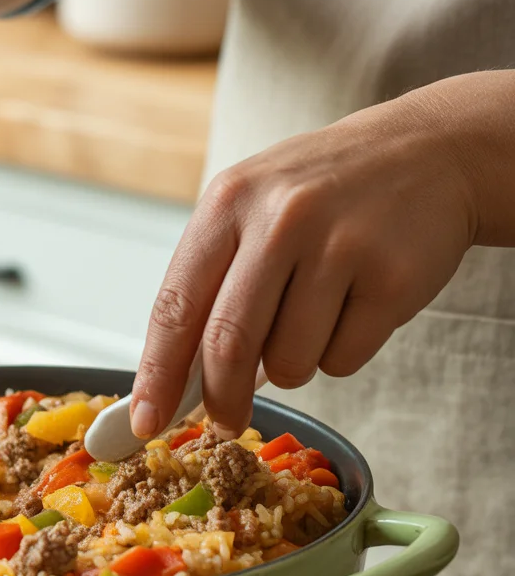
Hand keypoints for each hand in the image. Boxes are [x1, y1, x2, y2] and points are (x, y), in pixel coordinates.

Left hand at [130, 83, 482, 438]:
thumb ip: (214, 280)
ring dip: (293, 365)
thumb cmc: (323, 192)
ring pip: (289, 363)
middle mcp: (280, 219)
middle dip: (221, 399)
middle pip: (228, 345)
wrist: (429, 152)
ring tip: (316, 312)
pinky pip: (343, 359)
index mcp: (229, 201)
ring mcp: (339, 246)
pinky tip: (356, 302)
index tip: (144, 421)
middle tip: (224, 423)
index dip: (157, 374)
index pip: (176, 305)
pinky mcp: (391, 278)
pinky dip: (341, 352)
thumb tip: (180, 380)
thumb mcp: (255, 207)